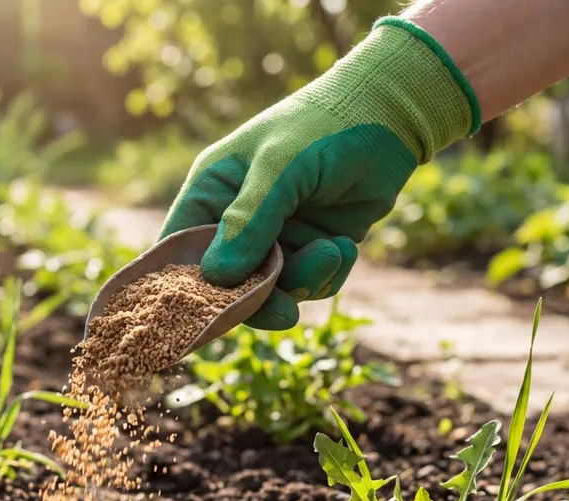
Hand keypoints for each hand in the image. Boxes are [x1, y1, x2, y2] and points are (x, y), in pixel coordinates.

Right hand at [159, 18, 478, 329]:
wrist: (389, 117)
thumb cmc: (321, 128)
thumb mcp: (280, 169)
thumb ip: (249, 221)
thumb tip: (217, 278)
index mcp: (211, 192)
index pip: (180, 250)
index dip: (184, 287)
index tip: (207, 315)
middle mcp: (237, 219)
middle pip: (227, 283)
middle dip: (258, 298)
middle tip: (285, 312)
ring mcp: (276, 236)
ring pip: (274, 290)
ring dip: (304, 280)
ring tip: (331, 251)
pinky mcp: (312, 246)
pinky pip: (310, 285)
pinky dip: (329, 274)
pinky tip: (345, 245)